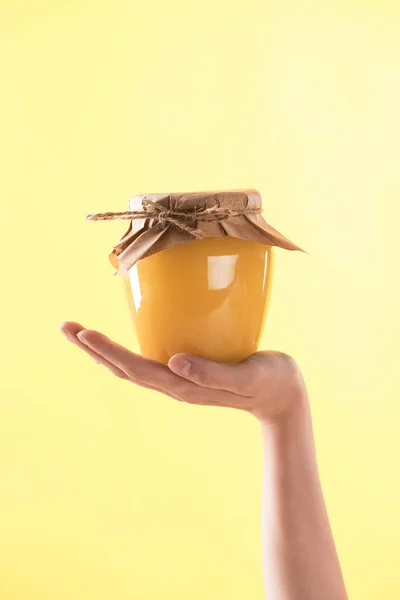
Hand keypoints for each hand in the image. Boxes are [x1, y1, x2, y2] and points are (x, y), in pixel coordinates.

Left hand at [59, 322, 306, 423]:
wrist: (283, 396)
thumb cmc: (269, 382)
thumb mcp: (247, 377)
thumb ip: (212, 373)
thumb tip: (174, 361)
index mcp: (184, 386)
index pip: (136, 369)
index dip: (107, 352)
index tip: (83, 333)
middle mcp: (175, 384)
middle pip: (124, 369)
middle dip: (93, 350)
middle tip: (66, 327)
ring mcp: (179, 380)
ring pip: (132, 367)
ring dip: (103, 351)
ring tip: (81, 332)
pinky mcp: (187, 371)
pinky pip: (148, 361)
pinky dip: (125, 351)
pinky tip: (121, 339)